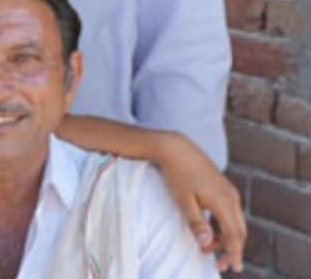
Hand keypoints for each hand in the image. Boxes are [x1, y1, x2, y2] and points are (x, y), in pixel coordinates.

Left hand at [156, 132, 244, 272]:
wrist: (177, 148)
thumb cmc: (178, 174)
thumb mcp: (184, 201)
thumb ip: (196, 223)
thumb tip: (206, 244)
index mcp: (224, 201)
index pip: (234, 234)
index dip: (234, 252)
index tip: (232, 267)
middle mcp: (232, 197)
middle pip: (239, 230)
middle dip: (231, 249)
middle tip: (221, 265)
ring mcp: (229, 192)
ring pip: (235, 222)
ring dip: (226, 238)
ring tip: (209, 250)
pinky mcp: (224, 189)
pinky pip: (230, 213)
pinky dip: (223, 226)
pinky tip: (211, 233)